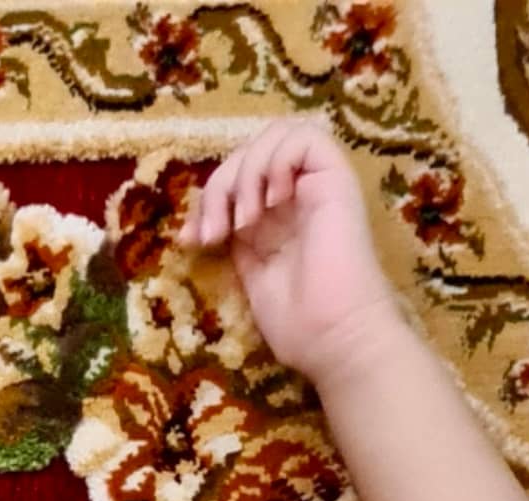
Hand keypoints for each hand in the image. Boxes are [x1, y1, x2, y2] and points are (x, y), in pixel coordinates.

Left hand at [179, 117, 398, 381]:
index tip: (192, 239)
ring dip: (246, 171)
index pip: (236, 177)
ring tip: (245, 221)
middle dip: (220, 185)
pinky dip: (277, 161)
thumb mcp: (250, 273)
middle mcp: (297, 195)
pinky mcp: (336, 178)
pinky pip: (305, 137)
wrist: (334, 338)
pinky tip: (272, 201)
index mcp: (276, 216)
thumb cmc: (299, 324)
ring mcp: (317, 184)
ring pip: (275, 134)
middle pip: (250, 150)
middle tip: (215, 233)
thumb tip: (199, 223)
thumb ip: (234, 239)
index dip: (208, 198)